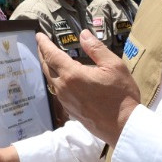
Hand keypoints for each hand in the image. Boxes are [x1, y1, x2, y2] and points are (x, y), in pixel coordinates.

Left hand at [38, 29, 140, 146]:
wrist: (123, 126)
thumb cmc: (121, 96)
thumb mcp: (114, 66)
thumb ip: (96, 48)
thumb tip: (83, 34)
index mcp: (72, 75)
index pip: (52, 55)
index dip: (44, 44)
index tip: (38, 36)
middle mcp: (64, 88)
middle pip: (47, 67)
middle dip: (43, 54)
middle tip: (41, 45)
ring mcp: (65, 100)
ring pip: (51, 80)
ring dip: (49, 67)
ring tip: (51, 59)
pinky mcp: (70, 109)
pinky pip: (58, 91)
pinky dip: (57, 80)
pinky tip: (64, 78)